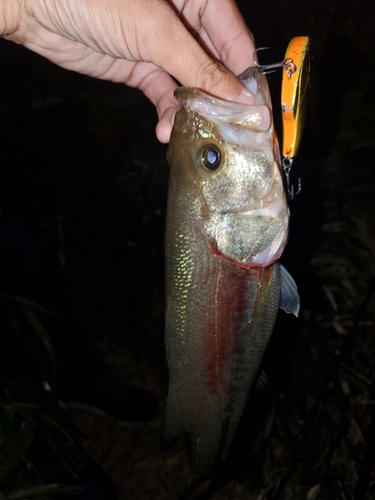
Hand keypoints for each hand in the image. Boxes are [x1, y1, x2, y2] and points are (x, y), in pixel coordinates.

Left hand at [2, 0, 255, 141]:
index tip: (254, 111)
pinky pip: (166, 95)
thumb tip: (238, 95)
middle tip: (227, 132)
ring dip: (192, 113)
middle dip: (219, 101)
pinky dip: (167, 114)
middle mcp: (186, 21)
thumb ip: (199, 66)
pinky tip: (167, 131)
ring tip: (191, 133)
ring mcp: (164, 47)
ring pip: (192, 86)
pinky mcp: (144, 67)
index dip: (245, 76)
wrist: (36, 7)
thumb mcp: (155, 31)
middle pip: (216, 66)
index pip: (235, 39)